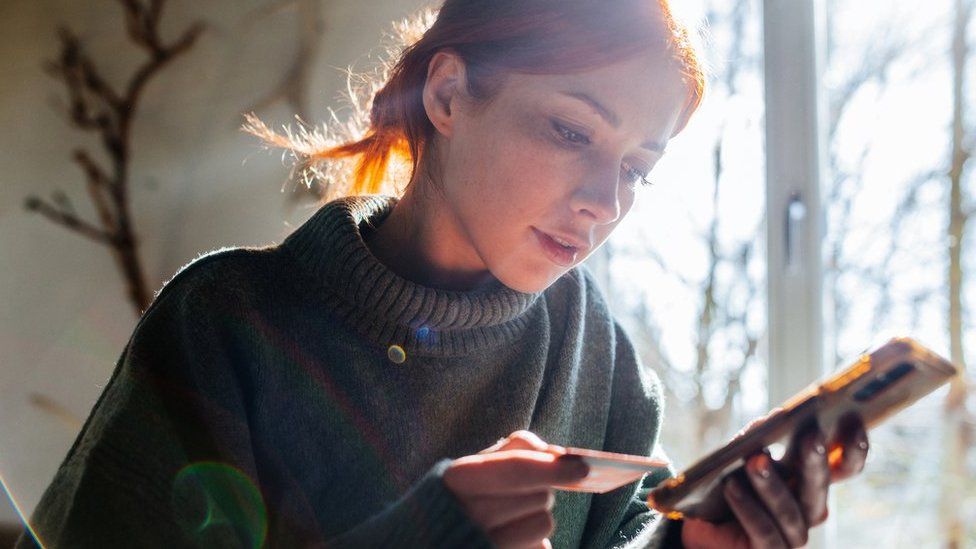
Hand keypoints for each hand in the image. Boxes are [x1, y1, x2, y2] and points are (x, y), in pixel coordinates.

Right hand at [443, 430, 588, 548]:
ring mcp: (484, 544)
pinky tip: (512, 539)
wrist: (432, 540)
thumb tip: (554, 452)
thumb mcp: (477, 464)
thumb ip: (514, 449)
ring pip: (544, 523)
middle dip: (541, 489)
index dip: (553, 468)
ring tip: (513, 518)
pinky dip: (534, 541)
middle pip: (538, 496)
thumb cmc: (463, 495)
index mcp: (458, 479)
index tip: (583, 467)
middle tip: (521, 493)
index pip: (516, 469)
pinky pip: (541, 548)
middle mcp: (468, 516)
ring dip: (538, 517)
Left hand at [681, 413, 868, 548]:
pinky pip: (764, 532)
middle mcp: (809, 509)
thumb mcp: (740, 455)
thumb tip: (771, 420)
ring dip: (772, 484)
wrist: (698, 522)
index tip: (855, 420)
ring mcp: (793, 534)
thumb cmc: (725, 481)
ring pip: (791, 511)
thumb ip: (757, 437)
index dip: (854, 448)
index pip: (843, 466)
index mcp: (810, 480)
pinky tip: (731, 487)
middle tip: (811, 436)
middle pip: (819, 486)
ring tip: (755, 460)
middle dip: (815, 460)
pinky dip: (748, 507)